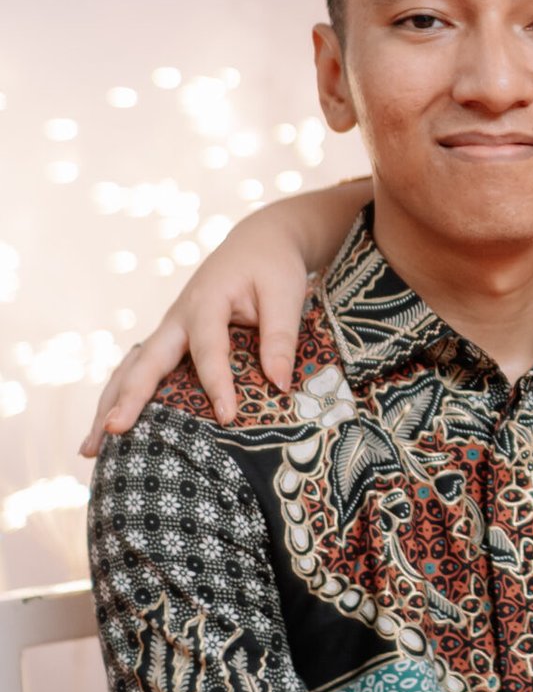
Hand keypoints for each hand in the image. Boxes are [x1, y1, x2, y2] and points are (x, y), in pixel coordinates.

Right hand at [80, 181, 368, 452]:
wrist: (256, 242)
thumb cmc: (271, 267)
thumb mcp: (285, 293)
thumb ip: (281, 337)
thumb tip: (279, 384)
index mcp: (206, 302)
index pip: (209, 349)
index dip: (218, 385)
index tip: (227, 418)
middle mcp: (178, 318)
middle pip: (147, 361)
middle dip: (130, 397)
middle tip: (114, 433)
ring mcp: (169, 330)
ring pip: (132, 369)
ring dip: (110, 406)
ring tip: (88, 449)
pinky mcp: (169, 341)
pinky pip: (139, 371)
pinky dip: (121, 398)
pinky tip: (109, 430)